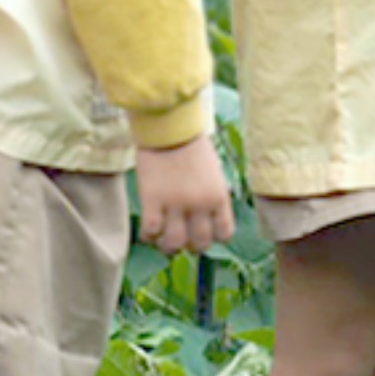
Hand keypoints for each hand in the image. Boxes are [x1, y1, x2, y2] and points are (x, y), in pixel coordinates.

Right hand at [134, 135, 234, 255]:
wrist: (170, 129)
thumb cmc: (192, 148)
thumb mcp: (213, 174)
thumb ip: (212, 198)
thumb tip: (206, 221)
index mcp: (219, 196)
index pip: (225, 233)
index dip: (214, 238)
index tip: (205, 233)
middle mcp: (200, 204)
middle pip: (200, 243)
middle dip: (192, 245)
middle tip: (183, 237)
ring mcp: (176, 204)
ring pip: (175, 244)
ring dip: (169, 246)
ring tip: (164, 238)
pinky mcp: (152, 201)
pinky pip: (151, 232)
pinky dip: (149, 236)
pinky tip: (149, 228)